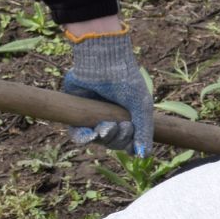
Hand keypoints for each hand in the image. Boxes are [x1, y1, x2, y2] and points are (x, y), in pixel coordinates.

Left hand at [61, 28, 152, 155]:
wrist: (103, 62)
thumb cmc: (126, 81)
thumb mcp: (142, 107)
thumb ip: (144, 132)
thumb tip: (143, 156)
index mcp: (127, 117)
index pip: (127, 141)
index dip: (129, 142)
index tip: (131, 129)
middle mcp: (109, 118)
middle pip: (112, 143)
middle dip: (118, 139)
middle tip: (122, 125)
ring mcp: (92, 116)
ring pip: (97, 140)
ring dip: (103, 139)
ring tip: (107, 127)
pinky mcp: (76, 112)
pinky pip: (78, 134)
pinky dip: (84, 138)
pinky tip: (92, 134)